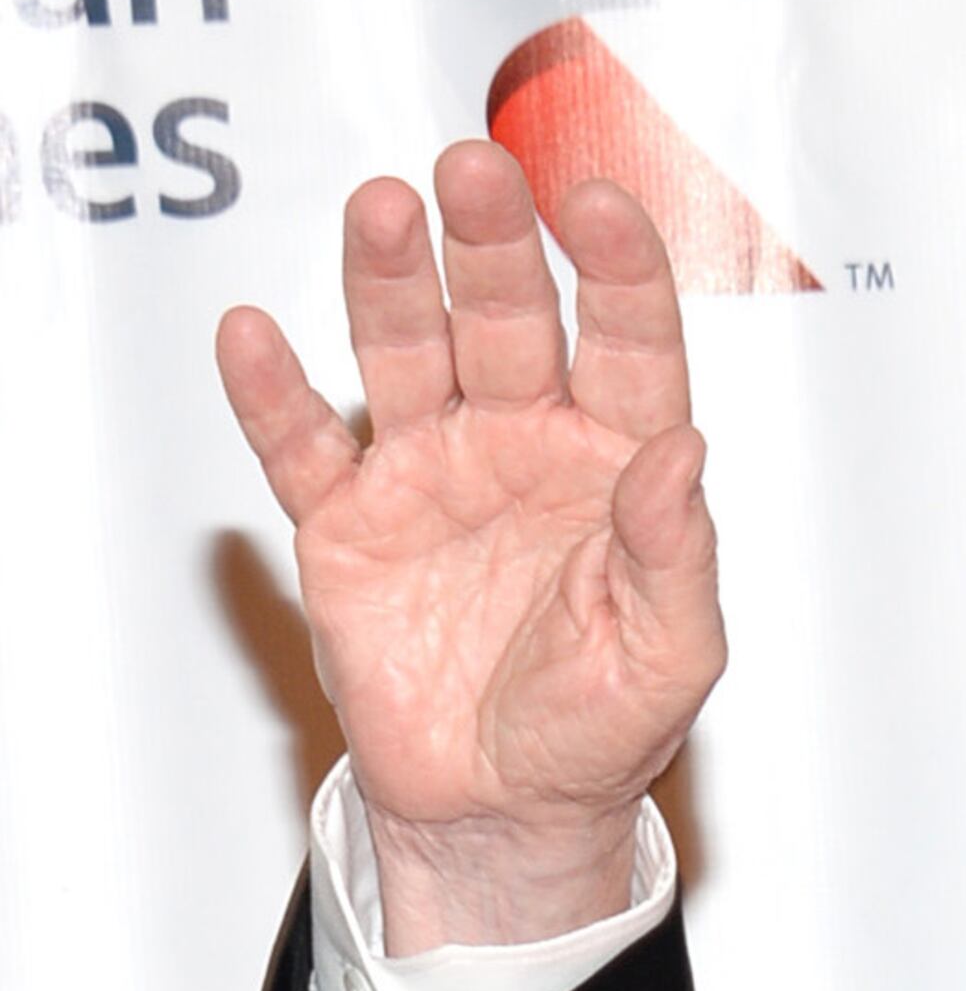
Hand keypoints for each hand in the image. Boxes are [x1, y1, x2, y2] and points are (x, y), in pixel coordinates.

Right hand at [215, 139, 725, 952]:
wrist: (502, 816)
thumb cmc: (599, 734)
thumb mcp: (668, 661)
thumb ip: (677, 557)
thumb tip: (685, 454)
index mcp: (612, 463)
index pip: (625, 344)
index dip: (617, 271)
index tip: (600, 207)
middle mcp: (518, 442)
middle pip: (506, 318)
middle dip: (492, 244)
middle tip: (477, 173)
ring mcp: (429, 472)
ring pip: (405, 351)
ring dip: (391, 281)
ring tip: (384, 212)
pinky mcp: (347, 523)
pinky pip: (303, 445)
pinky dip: (273, 393)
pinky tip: (254, 337)